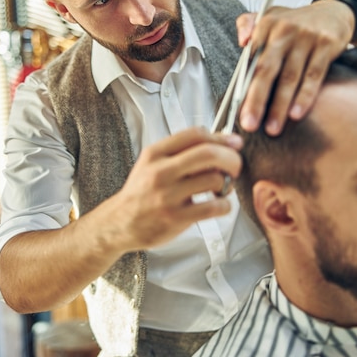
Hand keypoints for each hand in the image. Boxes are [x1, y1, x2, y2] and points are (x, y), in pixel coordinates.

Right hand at [110, 127, 242, 250]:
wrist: (120, 222)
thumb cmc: (142, 191)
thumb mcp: (154, 162)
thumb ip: (182, 150)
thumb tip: (222, 139)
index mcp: (155, 153)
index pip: (195, 134)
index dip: (221, 137)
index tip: (233, 143)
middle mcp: (161, 171)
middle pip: (208, 153)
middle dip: (231, 158)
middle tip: (235, 166)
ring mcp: (168, 196)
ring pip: (215, 180)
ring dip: (228, 183)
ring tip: (222, 188)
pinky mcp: (176, 218)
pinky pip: (214, 207)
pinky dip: (225, 205)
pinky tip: (219, 204)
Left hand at [236, 0, 354, 134]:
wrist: (333, 12)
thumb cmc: (293, 23)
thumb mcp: (269, 16)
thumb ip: (248, 25)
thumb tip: (241, 41)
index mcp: (266, 25)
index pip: (250, 59)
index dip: (242, 86)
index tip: (235, 109)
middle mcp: (284, 30)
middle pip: (266, 69)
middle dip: (256, 100)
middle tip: (249, 124)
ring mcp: (306, 38)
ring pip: (290, 77)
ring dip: (280, 106)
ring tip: (273, 128)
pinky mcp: (326, 45)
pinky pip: (313, 76)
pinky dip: (305, 97)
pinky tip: (296, 114)